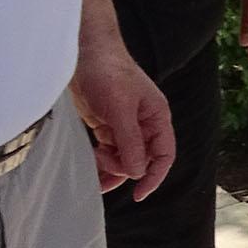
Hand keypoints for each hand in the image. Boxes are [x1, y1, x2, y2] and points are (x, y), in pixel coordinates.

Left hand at [71, 46, 176, 201]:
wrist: (84, 53)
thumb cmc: (107, 72)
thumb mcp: (120, 109)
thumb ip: (131, 141)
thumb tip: (139, 172)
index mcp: (156, 116)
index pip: (164, 154)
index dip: (155, 176)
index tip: (139, 194)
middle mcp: (144, 123)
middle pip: (142, 159)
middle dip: (124, 168)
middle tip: (102, 160)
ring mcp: (125, 125)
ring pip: (124, 158)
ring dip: (111, 167)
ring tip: (94, 161)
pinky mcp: (107, 125)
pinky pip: (109, 151)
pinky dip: (102, 161)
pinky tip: (92, 162)